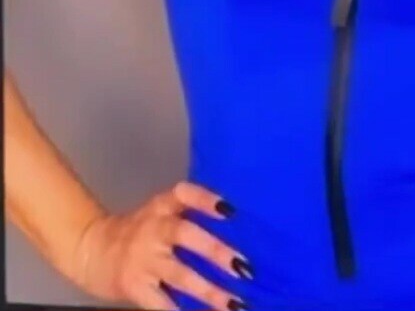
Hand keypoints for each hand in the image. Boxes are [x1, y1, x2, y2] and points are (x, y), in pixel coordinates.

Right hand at [71, 180, 253, 309]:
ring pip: (179, 274)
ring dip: (209, 290)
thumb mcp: (159, 212)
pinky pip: (161, 302)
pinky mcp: (134, 286)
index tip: (230, 209)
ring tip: (235, 303)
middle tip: (243, 265)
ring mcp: (143, 259)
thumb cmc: (139, 231)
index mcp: (161, 206)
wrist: (92, 249)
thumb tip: (237, 230)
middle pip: (185, 234)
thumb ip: (188, 215)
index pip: (184, 194)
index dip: (205, 200)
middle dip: (215, 250)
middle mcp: (153, 228)